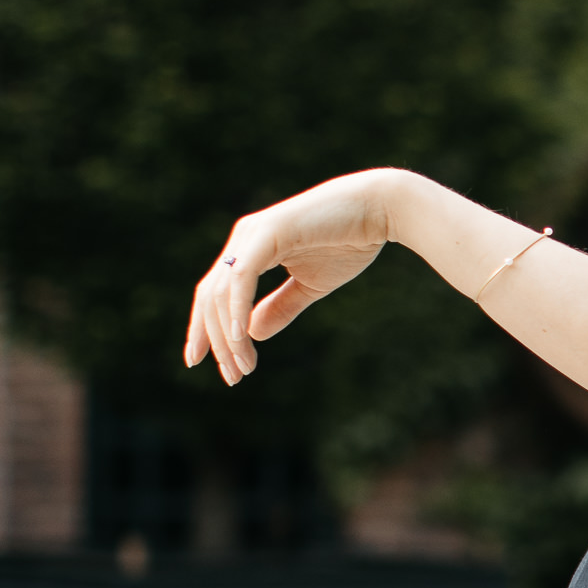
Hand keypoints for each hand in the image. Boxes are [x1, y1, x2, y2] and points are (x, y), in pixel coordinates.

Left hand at [183, 173, 396, 384]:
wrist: (380, 209)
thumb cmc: (349, 242)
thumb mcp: (310, 286)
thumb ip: (280, 307)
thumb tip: (251, 334)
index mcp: (249, 249)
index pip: (214, 295)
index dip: (208, 331)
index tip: (212, 366)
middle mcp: (243, 239)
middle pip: (210, 298)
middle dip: (216, 341)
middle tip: (231, 377)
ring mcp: (252, 234)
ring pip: (221, 293)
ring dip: (228, 334)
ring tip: (242, 367)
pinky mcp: (268, 232)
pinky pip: (241, 277)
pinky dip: (237, 308)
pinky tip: (241, 337)